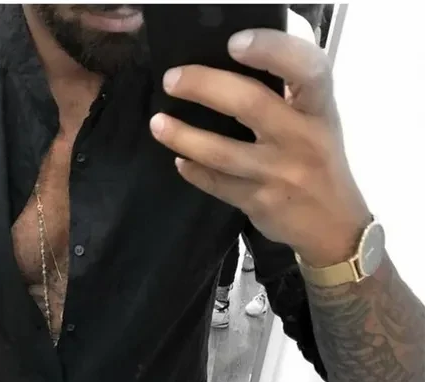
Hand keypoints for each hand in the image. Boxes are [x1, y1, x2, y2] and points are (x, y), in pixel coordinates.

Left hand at [149, 28, 371, 267]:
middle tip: (171, 80)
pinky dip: (194, 172)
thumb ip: (288, 97)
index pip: (306, 69)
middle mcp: (301, 139)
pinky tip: (180, 161)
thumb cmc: (320, 163)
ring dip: (184, 136)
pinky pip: (217, 184)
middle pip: (249, 104)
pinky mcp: (258, 202)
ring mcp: (278, 174)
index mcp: (319, 110)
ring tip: (158, 124)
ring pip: (222, 152)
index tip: (234, 43)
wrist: (334, 226)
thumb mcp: (318, 124)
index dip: (271, 50)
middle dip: (204, 86)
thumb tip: (231, 68)